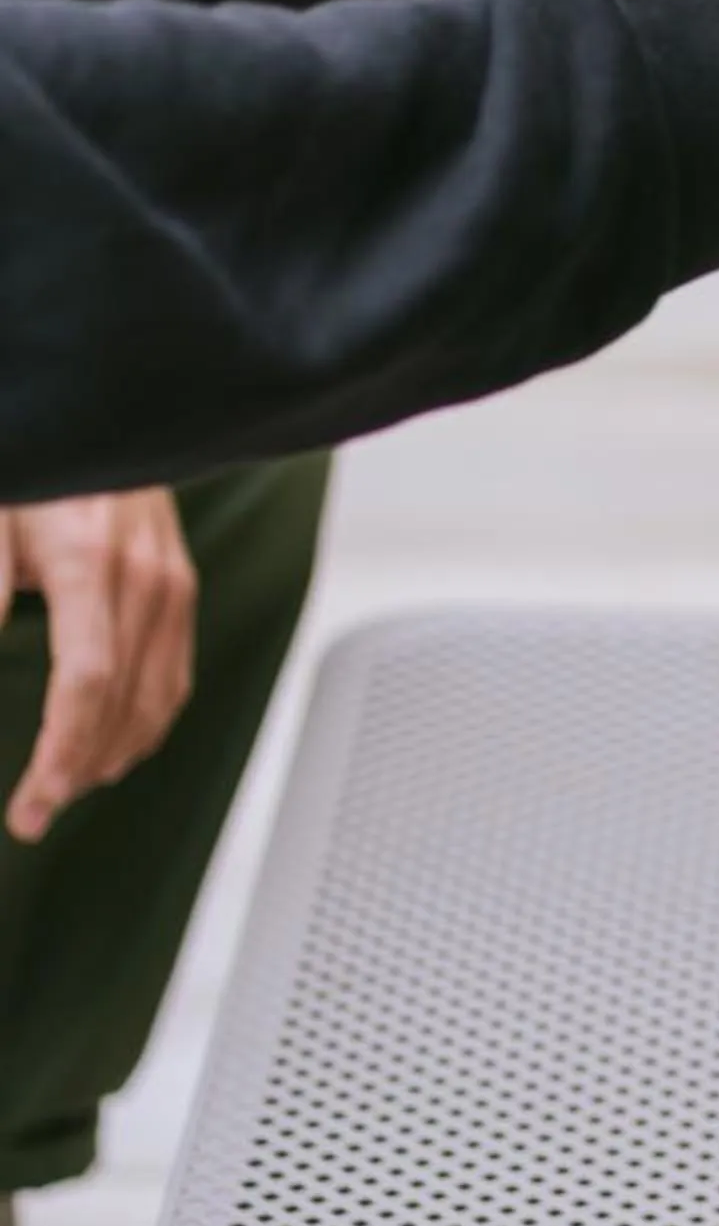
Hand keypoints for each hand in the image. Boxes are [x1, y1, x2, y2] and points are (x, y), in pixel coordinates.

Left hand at [0, 493, 197, 843]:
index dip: (59, 755)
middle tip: (33, 814)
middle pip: (123, 704)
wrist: (97, 411)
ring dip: (113, 756)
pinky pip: (177, 675)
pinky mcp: (181, 585)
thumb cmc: (34, 464)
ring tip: (65, 787)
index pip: (88, 684)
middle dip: (77, 772)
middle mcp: (146, 578)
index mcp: (92, 563)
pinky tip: (113, 745)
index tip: (29, 805)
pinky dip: (148, 723)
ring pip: (158, 699)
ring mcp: (173, 582)